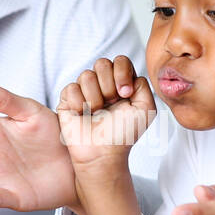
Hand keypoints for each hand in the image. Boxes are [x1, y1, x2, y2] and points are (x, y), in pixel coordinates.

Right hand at [57, 56, 155, 170]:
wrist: (103, 153)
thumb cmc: (124, 134)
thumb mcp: (146, 109)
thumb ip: (144, 85)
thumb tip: (129, 76)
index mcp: (121, 83)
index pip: (120, 61)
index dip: (122, 73)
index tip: (125, 94)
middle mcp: (102, 84)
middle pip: (102, 63)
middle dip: (108, 86)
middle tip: (110, 105)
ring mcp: (84, 90)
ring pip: (86, 75)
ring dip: (95, 98)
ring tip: (97, 113)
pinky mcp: (68, 99)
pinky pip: (71, 88)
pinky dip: (79, 103)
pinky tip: (83, 115)